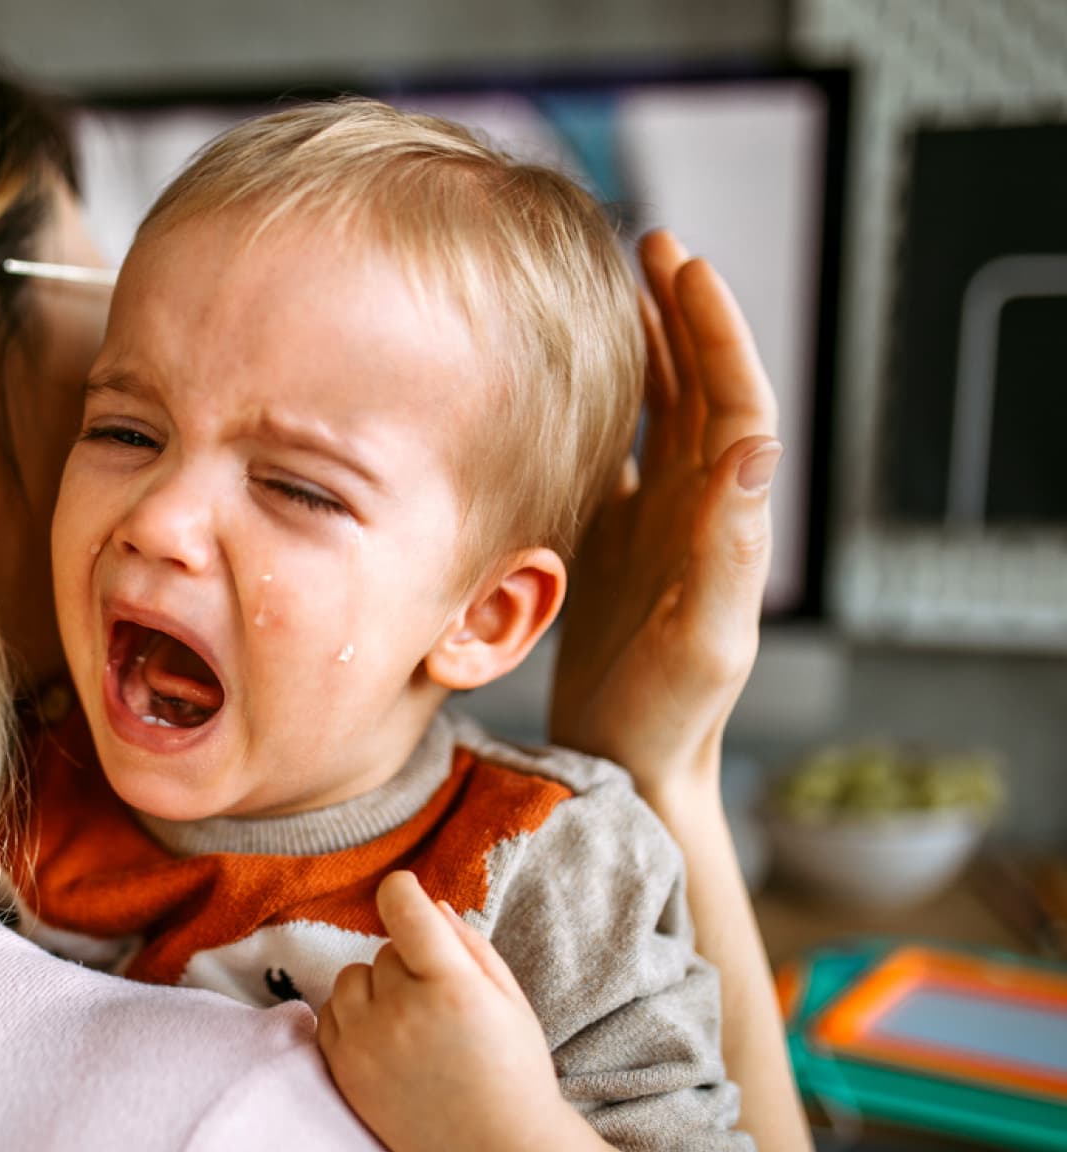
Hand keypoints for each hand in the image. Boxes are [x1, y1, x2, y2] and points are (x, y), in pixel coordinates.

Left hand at [316, 873, 605, 1151]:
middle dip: (408, 965)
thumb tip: (429, 904)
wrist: (494, 1151)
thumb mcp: (510, 1001)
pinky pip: (330, 1013)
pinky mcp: (343, 1070)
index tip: (405, 892)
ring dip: (375, 989)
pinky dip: (354, 1018)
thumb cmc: (513, 1073)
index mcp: (452, 987)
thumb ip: (469, 946)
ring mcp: (366, 1043)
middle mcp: (403, 1012)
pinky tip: (388, 1041)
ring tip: (412, 1023)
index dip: (402, 891)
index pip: (404, 909)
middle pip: (383, 949)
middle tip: (438, 1003)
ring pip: (351, 977)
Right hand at [550, 230, 781, 810]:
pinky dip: (601, 403)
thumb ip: (730, 548)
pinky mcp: (613, 540)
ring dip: (646, 346)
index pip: (732, 401)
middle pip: (699, 387)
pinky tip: (571, 375)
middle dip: (681, 313)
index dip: (714, 331)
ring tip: (616, 285)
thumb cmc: (668, 715)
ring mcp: (655, 521)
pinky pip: (613, 451)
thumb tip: (753, 447)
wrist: (630, 765)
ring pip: (658, 410)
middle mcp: (696, 508)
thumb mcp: (705, 638)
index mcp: (724, 518)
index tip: (686, 268)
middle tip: (652, 243)